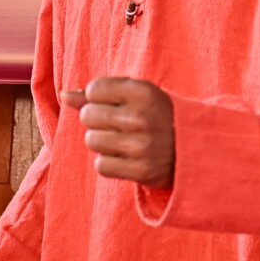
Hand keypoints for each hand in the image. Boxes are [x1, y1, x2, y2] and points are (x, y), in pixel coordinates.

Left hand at [60, 77, 174, 186]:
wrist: (195, 149)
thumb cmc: (159, 116)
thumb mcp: (138, 95)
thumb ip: (101, 92)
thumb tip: (64, 95)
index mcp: (144, 92)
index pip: (94, 89)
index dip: (99, 98)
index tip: (115, 105)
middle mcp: (142, 117)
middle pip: (88, 115)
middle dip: (97, 120)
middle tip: (118, 125)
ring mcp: (141, 146)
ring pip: (92, 141)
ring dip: (102, 143)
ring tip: (122, 142)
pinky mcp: (141, 171)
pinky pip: (101, 166)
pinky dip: (109, 164)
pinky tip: (125, 158)